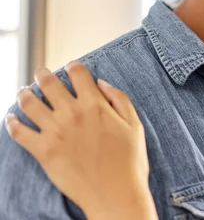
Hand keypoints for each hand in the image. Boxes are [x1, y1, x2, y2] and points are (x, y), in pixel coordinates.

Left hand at [4, 61, 157, 219]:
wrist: (116, 194)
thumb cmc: (129, 162)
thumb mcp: (134, 125)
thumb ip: (120, 99)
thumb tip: (101, 83)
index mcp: (95, 105)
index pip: (78, 73)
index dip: (74, 66)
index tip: (72, 67)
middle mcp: (72, 113)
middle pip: (49, 83)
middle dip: (43, 75)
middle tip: (41, 74)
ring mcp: (55, 132)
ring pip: (29, 103)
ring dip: (25, 93)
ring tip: (24, 92)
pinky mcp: (43, 151)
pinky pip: (19, 132)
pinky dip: (12, 123)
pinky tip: (12, 119)